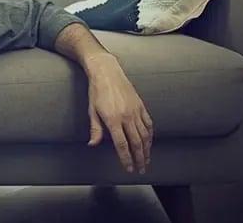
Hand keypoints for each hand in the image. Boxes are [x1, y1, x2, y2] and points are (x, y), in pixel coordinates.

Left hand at [85, 53, 152, 173]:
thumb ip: (95, 129)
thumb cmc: (96, 91)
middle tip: (140, 169)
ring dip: (146, 150)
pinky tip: (149, 142)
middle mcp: (126, 116)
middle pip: (136, 143)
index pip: (122, 145)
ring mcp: (135, 111)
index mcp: (113, 120)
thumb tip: (92, 144)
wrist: (107, 72)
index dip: (126, 159)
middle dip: (139, 158)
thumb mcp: (92, 111)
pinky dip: (150, 135)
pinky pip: (148, 123)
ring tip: (146, 160)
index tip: (129, 168)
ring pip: (145, 135)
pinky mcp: (140, 105)